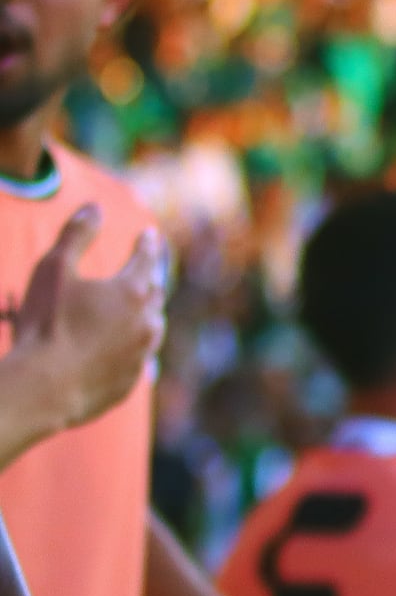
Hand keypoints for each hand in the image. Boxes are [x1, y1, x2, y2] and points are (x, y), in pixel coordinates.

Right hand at [2, 211, 164, 438]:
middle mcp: (145, 321)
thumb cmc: (45, 325)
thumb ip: (76, 235)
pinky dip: (134, 348)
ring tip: (144, 309)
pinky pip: (138, 360)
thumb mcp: (53, 270)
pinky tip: (127, 349)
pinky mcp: (130, 382)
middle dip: (150, 279)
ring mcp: (141, 354)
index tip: (149, 234)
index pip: (146, 258)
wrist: (41, 388)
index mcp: (132, 290)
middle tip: (147, 271)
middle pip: (153, 293)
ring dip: (148, 315)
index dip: (147, 244)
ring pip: (152, 327)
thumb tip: (94, 207)